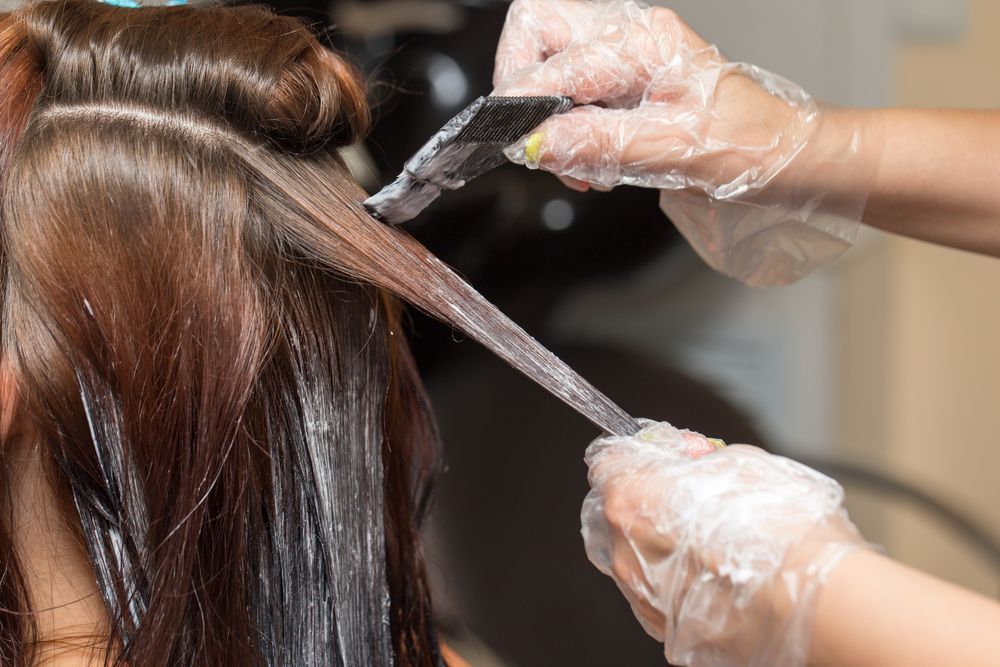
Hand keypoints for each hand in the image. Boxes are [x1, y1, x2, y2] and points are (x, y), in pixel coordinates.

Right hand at [493, 0, 813, 194]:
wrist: (782, 158)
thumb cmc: (748, 146)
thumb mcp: (671, 151)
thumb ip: (598, 144)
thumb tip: (536, 143)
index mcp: (643, 41)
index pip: (553, 60)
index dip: (524, 104)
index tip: (515, 144)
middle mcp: (630, 36)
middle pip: (538, 27)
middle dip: (521, 82)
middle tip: (533, 135)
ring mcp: (626, 54)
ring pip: (548, 59)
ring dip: (546, 114)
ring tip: (578, 163)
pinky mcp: (625, 80)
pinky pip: (571, 90)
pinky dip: (567, 129)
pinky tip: (592, 161)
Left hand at [582, 421, 867, 666]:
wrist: (820, 605)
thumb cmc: (783, 531)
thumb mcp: (742, 462)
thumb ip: (700, 459)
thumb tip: (693, 457)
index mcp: (632, 499)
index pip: (608, 462)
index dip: (639, 453)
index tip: (665, 456)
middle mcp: (625, 553)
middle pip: (619, 514)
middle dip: (650, 501)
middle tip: (695, 497)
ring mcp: (643, 599)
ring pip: (638, 561)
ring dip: (665, 546)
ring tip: (717, 544)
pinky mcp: (670, 635)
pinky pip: (663, 600)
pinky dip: (682, 586)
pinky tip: (722, 580)